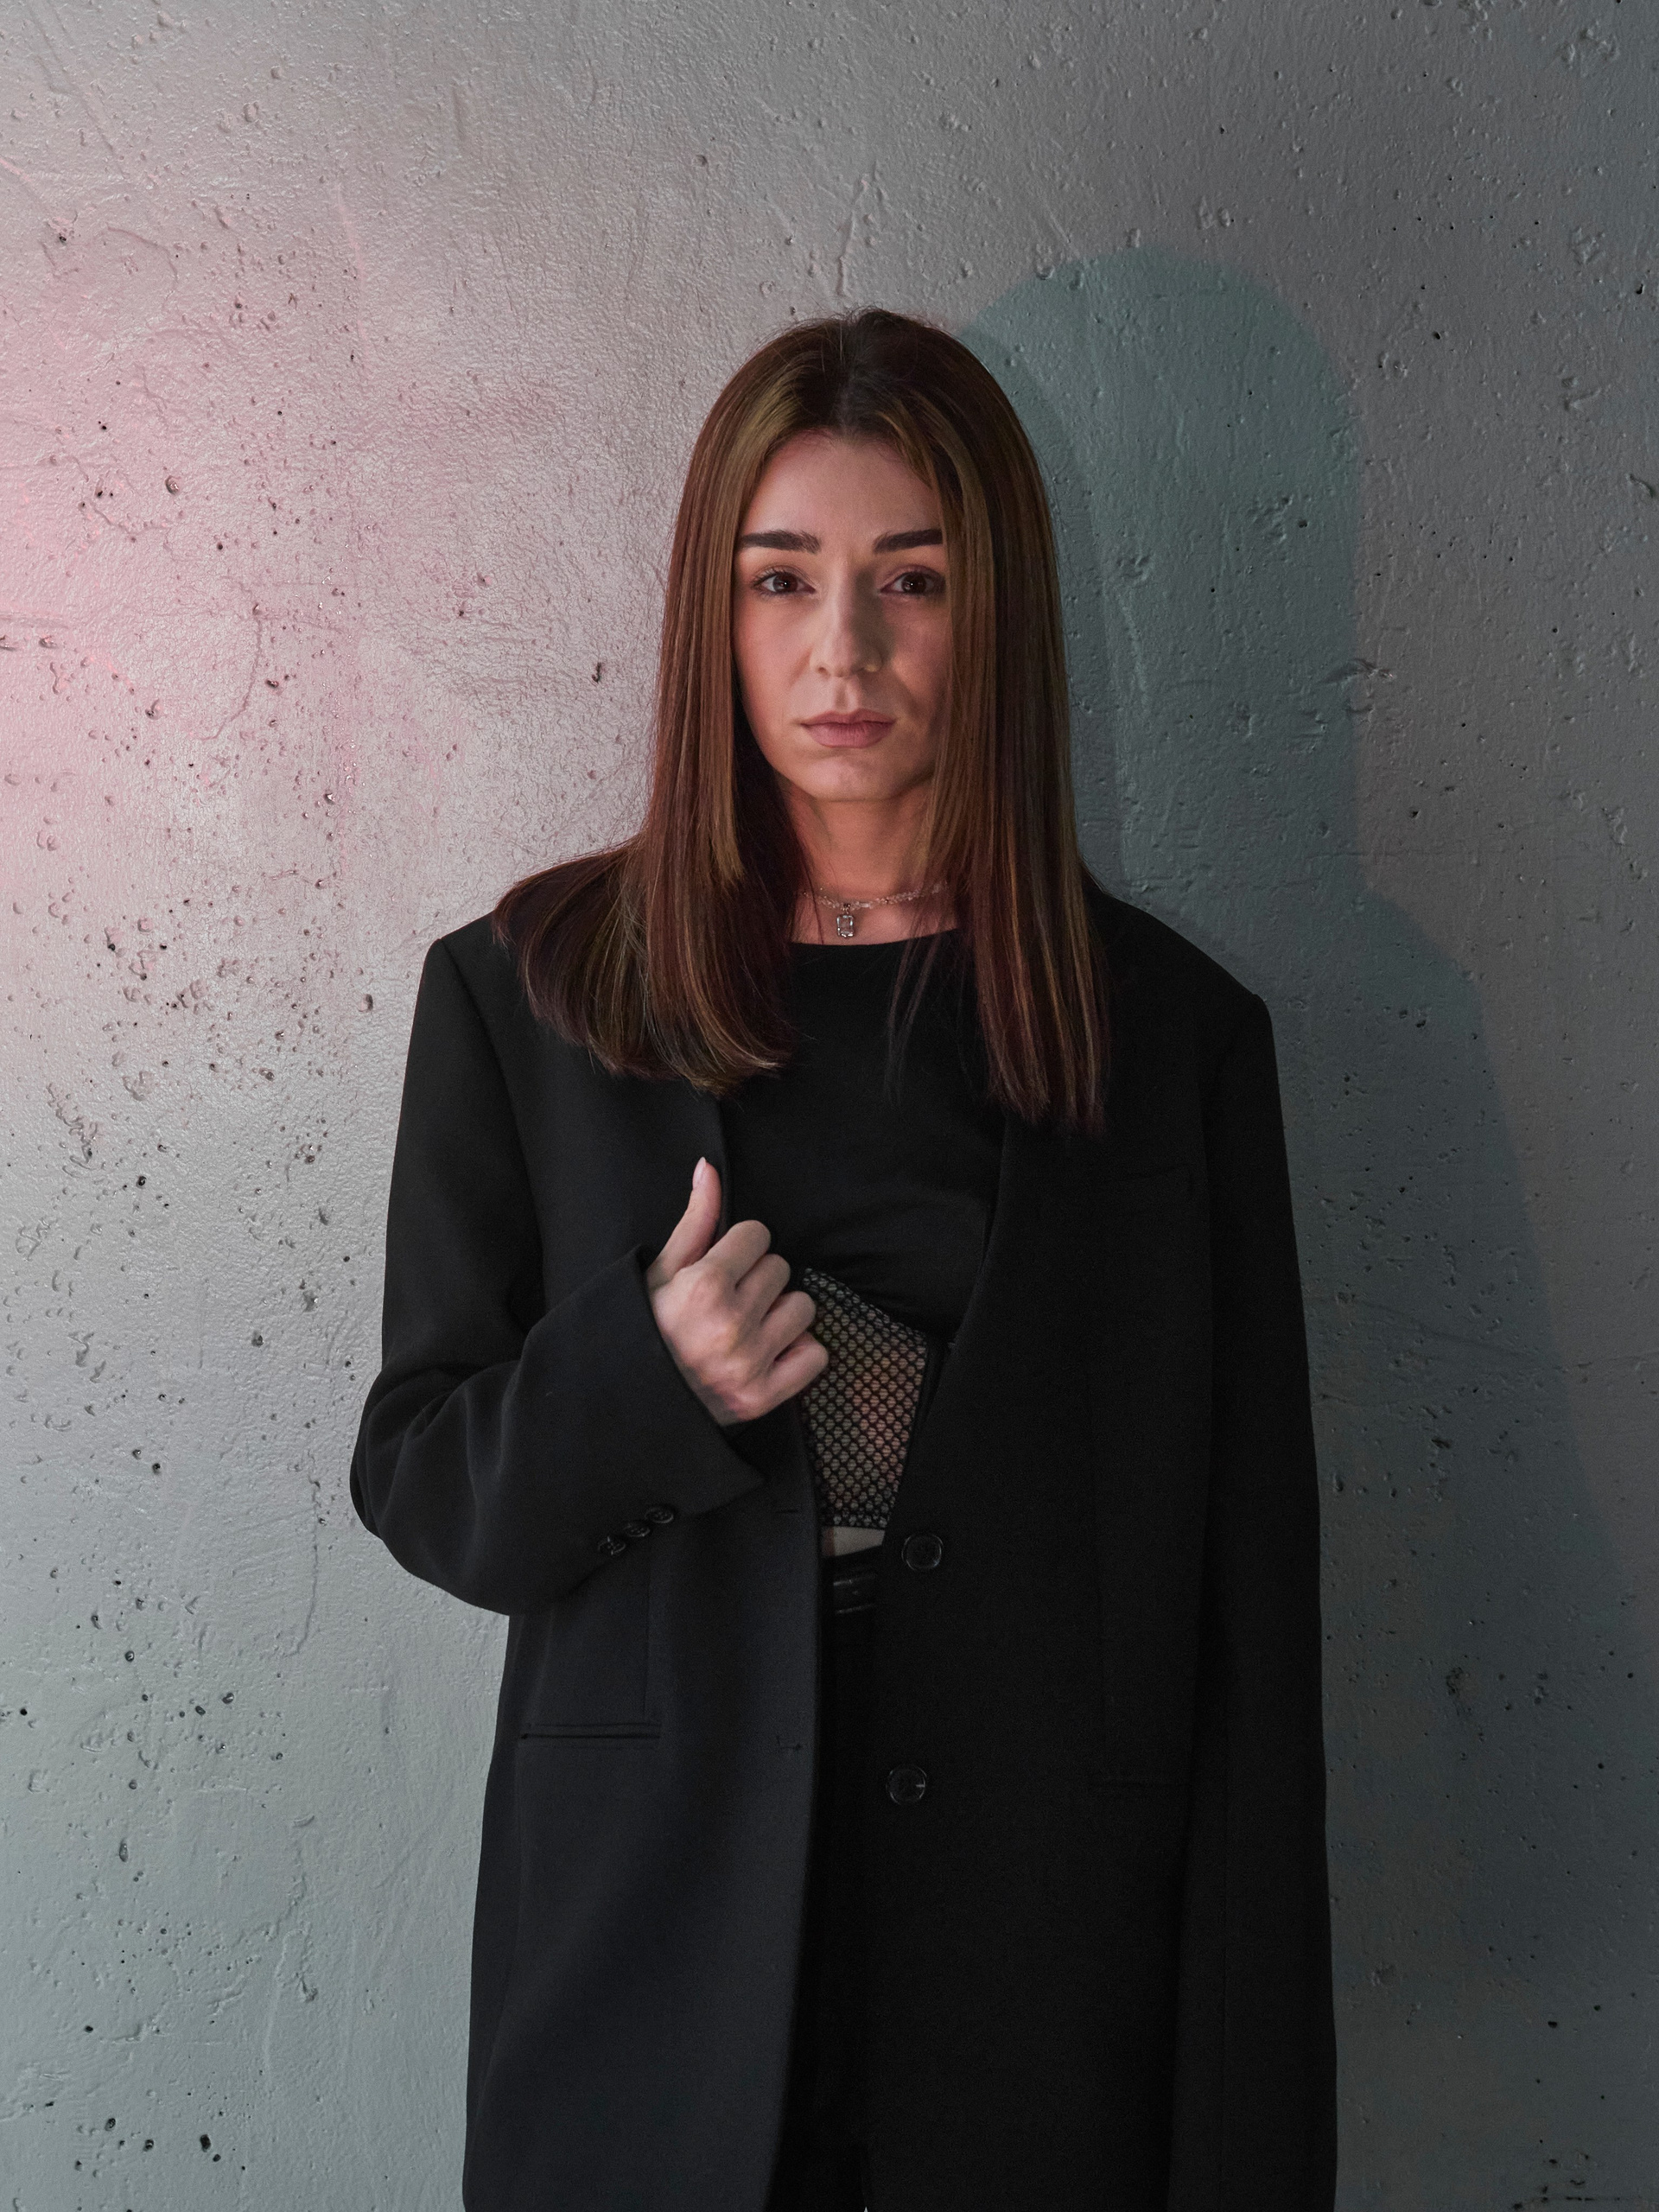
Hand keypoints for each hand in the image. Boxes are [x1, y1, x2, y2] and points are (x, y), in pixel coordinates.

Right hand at [645, 1159, 828, 1427]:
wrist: (630, 1400)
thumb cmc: (644, 1329)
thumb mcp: (661, 1271)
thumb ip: (695, 1220)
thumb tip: (709, 1168)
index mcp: (703, 1287)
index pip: (758, 1235)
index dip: (740, 1248)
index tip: (723, 1266)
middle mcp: (731, 1325)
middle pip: (781, 1268)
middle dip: (758, 1278)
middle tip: (731, 1299)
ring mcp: (750, 1364)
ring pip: (803, 1308)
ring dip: (781, 1313)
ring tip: (750, 1326)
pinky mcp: (763, 1398)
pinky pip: (815, 1356)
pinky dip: (798, 1352)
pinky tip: (768, 1351)